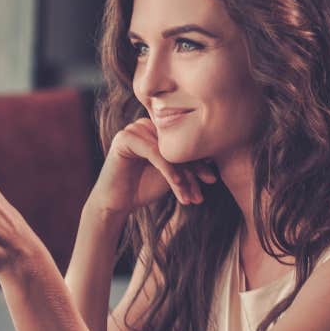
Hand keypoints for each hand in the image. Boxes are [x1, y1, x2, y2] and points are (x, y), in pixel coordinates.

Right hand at [89, 118, 216, 214]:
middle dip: (192, 170)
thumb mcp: (171, 175)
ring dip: (181, 174)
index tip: (211, 180)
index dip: (199, 162)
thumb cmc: (142, 189)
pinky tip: (176, 183)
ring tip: (189, 194)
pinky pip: (153, 152)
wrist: (115, 204)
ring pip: (167, 150)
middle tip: (204, 188)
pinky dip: (167, 168)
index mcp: (156, 131)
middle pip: (176, 145)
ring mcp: (134, 130)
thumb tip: (214, 156)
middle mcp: (146, 126)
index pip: (182, 144)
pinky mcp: (124, 139)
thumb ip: (186, 163)